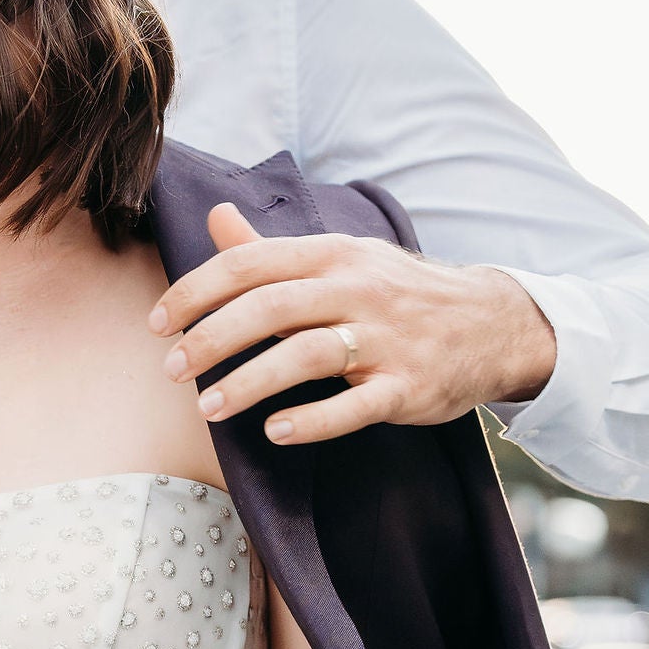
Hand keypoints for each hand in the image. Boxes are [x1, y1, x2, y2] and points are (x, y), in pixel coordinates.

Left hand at [149, 203, 557, 445]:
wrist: (491, 323)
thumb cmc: (396, 293)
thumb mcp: (339, 259)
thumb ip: (270, 249)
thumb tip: (214, 217)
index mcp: (332, 255)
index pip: (249, 265)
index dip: (195, 292)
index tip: (157, 324)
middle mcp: (356, 290)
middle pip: (269, 307)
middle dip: (211, 339)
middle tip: (171, 370)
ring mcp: (385, 339)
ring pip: (306, 355)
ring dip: (250, 382)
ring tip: (209, 408)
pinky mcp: (408, 385)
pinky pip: (356, 405)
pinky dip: (314, 420)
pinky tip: (276, 431)